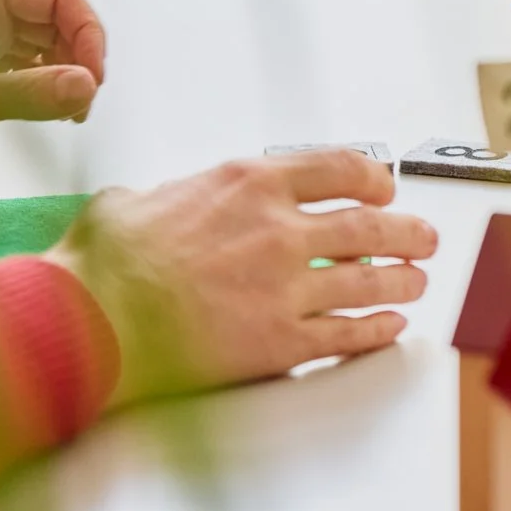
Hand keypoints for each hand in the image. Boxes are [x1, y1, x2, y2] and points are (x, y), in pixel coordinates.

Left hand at [0, 0, 107, 194]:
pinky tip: (50, 110)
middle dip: (79, 54)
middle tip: (82, 103)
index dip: (87, 30)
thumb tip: (89, 87)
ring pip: (45, 38)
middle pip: (56, 13)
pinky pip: (25, 58)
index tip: (92, 79)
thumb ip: (30, 93)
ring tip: (69, 113)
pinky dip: (44, 82)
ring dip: (65, 71)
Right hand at [45, 148, 437, 407]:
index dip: (373, 180)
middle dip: (407, 233)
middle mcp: (279, 230)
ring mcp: (285, 287)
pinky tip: (390, 328)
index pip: (339, 168)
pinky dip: (377, 330)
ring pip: (370, 281)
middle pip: (370, 228)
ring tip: (418, 282)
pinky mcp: (281, 342)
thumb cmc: (101, 264)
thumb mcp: (136, 200)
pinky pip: (347, 334)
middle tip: (423, 238)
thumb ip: (175, 197)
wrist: (86, 322)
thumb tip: (166, 202)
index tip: (385, 190)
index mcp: (248, 183)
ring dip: (403, 281)